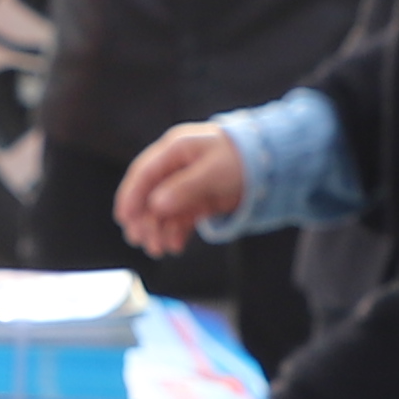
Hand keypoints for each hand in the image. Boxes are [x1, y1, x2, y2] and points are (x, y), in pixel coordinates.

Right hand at [114, 121, 243, 253]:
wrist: (274, 163)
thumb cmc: (243, 156)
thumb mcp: (213, 171)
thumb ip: (184, 188)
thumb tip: (156, 205)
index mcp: (176, 150)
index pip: (144, 173)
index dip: (131, 195)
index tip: (124, 218)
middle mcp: (177, 167)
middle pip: (150, 195)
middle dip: (145, 220)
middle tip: (142, 241)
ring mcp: (187, 186)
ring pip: (163, 211)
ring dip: (159, 230)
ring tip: (160, 249)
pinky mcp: (199, 201)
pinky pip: (180, 219)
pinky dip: (175, 233)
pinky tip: (175, 246)